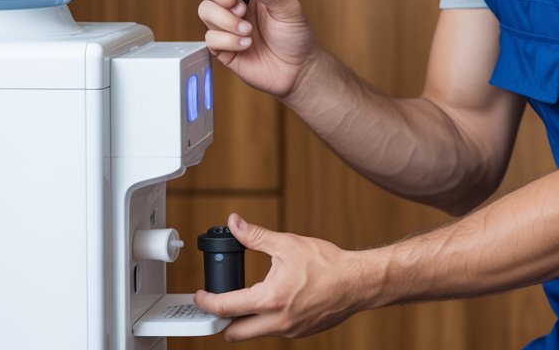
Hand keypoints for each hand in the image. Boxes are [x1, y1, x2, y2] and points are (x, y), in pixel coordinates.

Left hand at [193, 213, 378, 340]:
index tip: (201, 296)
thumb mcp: (286, 244)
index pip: (225, 307)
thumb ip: (255, 236)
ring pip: (255, 334)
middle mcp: (278, 321)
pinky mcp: (301, 332)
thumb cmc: (327, 264)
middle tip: (218, 304)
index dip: (206, 302)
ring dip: (246, 321)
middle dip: (221, 321)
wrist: (357, 282)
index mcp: (270, 299)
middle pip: (233, 334)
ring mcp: (290, 330)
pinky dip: (267, 320)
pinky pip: (274, 330)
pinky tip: (274, 301)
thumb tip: (235, 224)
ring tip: (246, 300)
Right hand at [197, 0, 318, 98]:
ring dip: (226, 19)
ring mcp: (226, 26)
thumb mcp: (289, 10)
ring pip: (205, 10)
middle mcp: (235, 4)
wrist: (298, 71)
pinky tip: (246, 45)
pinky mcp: (222, 47)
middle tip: (236, 3)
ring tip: (248, 31)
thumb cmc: (296, 37)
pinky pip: (210, 38)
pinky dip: (228, 40)